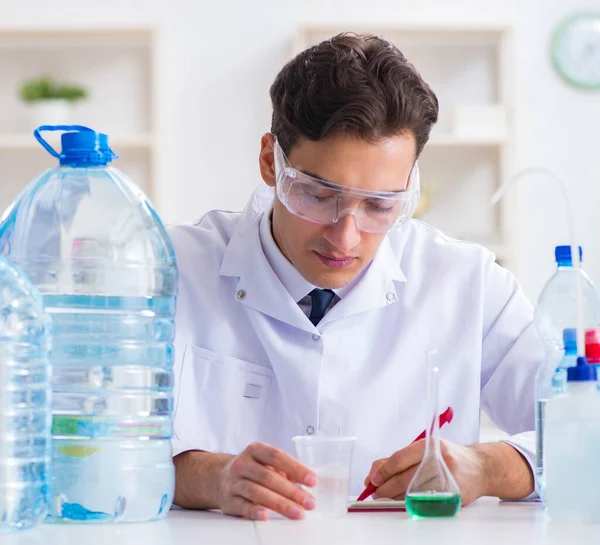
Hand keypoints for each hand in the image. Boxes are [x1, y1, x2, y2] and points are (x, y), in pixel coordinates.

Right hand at [217, 442, 316, 520]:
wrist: (218, 477)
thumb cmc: (251, 469)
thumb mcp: (266, 462)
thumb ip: (285, 470)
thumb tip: (307, 482)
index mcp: (255, 450)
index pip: (277, 456)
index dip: (295, 468)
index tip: (312, 480)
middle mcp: (243, 464)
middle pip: (268, 477)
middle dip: (291, 491)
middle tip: (309, 502)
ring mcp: (234, 482)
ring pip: (257, 492)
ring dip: (279, 503)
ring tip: (297, 512)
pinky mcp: (229, 500)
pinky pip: (242, 505)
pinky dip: (254, 511)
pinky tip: (266, 515)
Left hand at [364, 439, 486, 505]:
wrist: (480, 467)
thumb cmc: (448, 458)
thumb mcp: (426, 450)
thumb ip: (401, 459)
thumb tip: (375, 472)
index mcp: (430, 445)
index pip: (400, 459)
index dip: (384, 470)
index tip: (373, 479)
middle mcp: (439, 459)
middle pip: (404, 478)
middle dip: (386, 488)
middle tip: (376, 492)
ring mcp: (448, 477)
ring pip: (413, 492)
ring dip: (396, 497)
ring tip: (387, 497)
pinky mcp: (453, 494)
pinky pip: (426, 501)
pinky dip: (411, 502)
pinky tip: (405, 501)